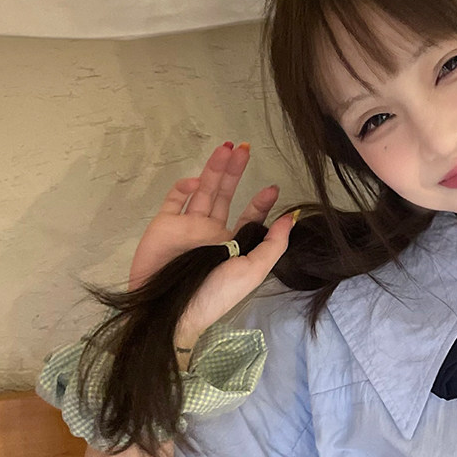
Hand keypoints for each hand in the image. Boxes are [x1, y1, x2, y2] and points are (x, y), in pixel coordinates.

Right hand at [129, 142, 293, 340]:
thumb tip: (291, 218)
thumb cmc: (215, 293)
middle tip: (244, 148)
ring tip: (227, 148)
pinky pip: (173, 201)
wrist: (171, 309)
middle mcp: (211, 233)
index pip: (248, 217)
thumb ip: (273, 245)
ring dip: (213, 170)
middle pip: (224, 196)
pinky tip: (196, 181)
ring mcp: (187, 227)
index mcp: (232, 245)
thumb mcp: (252, 271)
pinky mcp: (164, 224)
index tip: (272, 187)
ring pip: (202, 192)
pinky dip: (182, 188)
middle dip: (234, 173)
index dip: (260, 202)